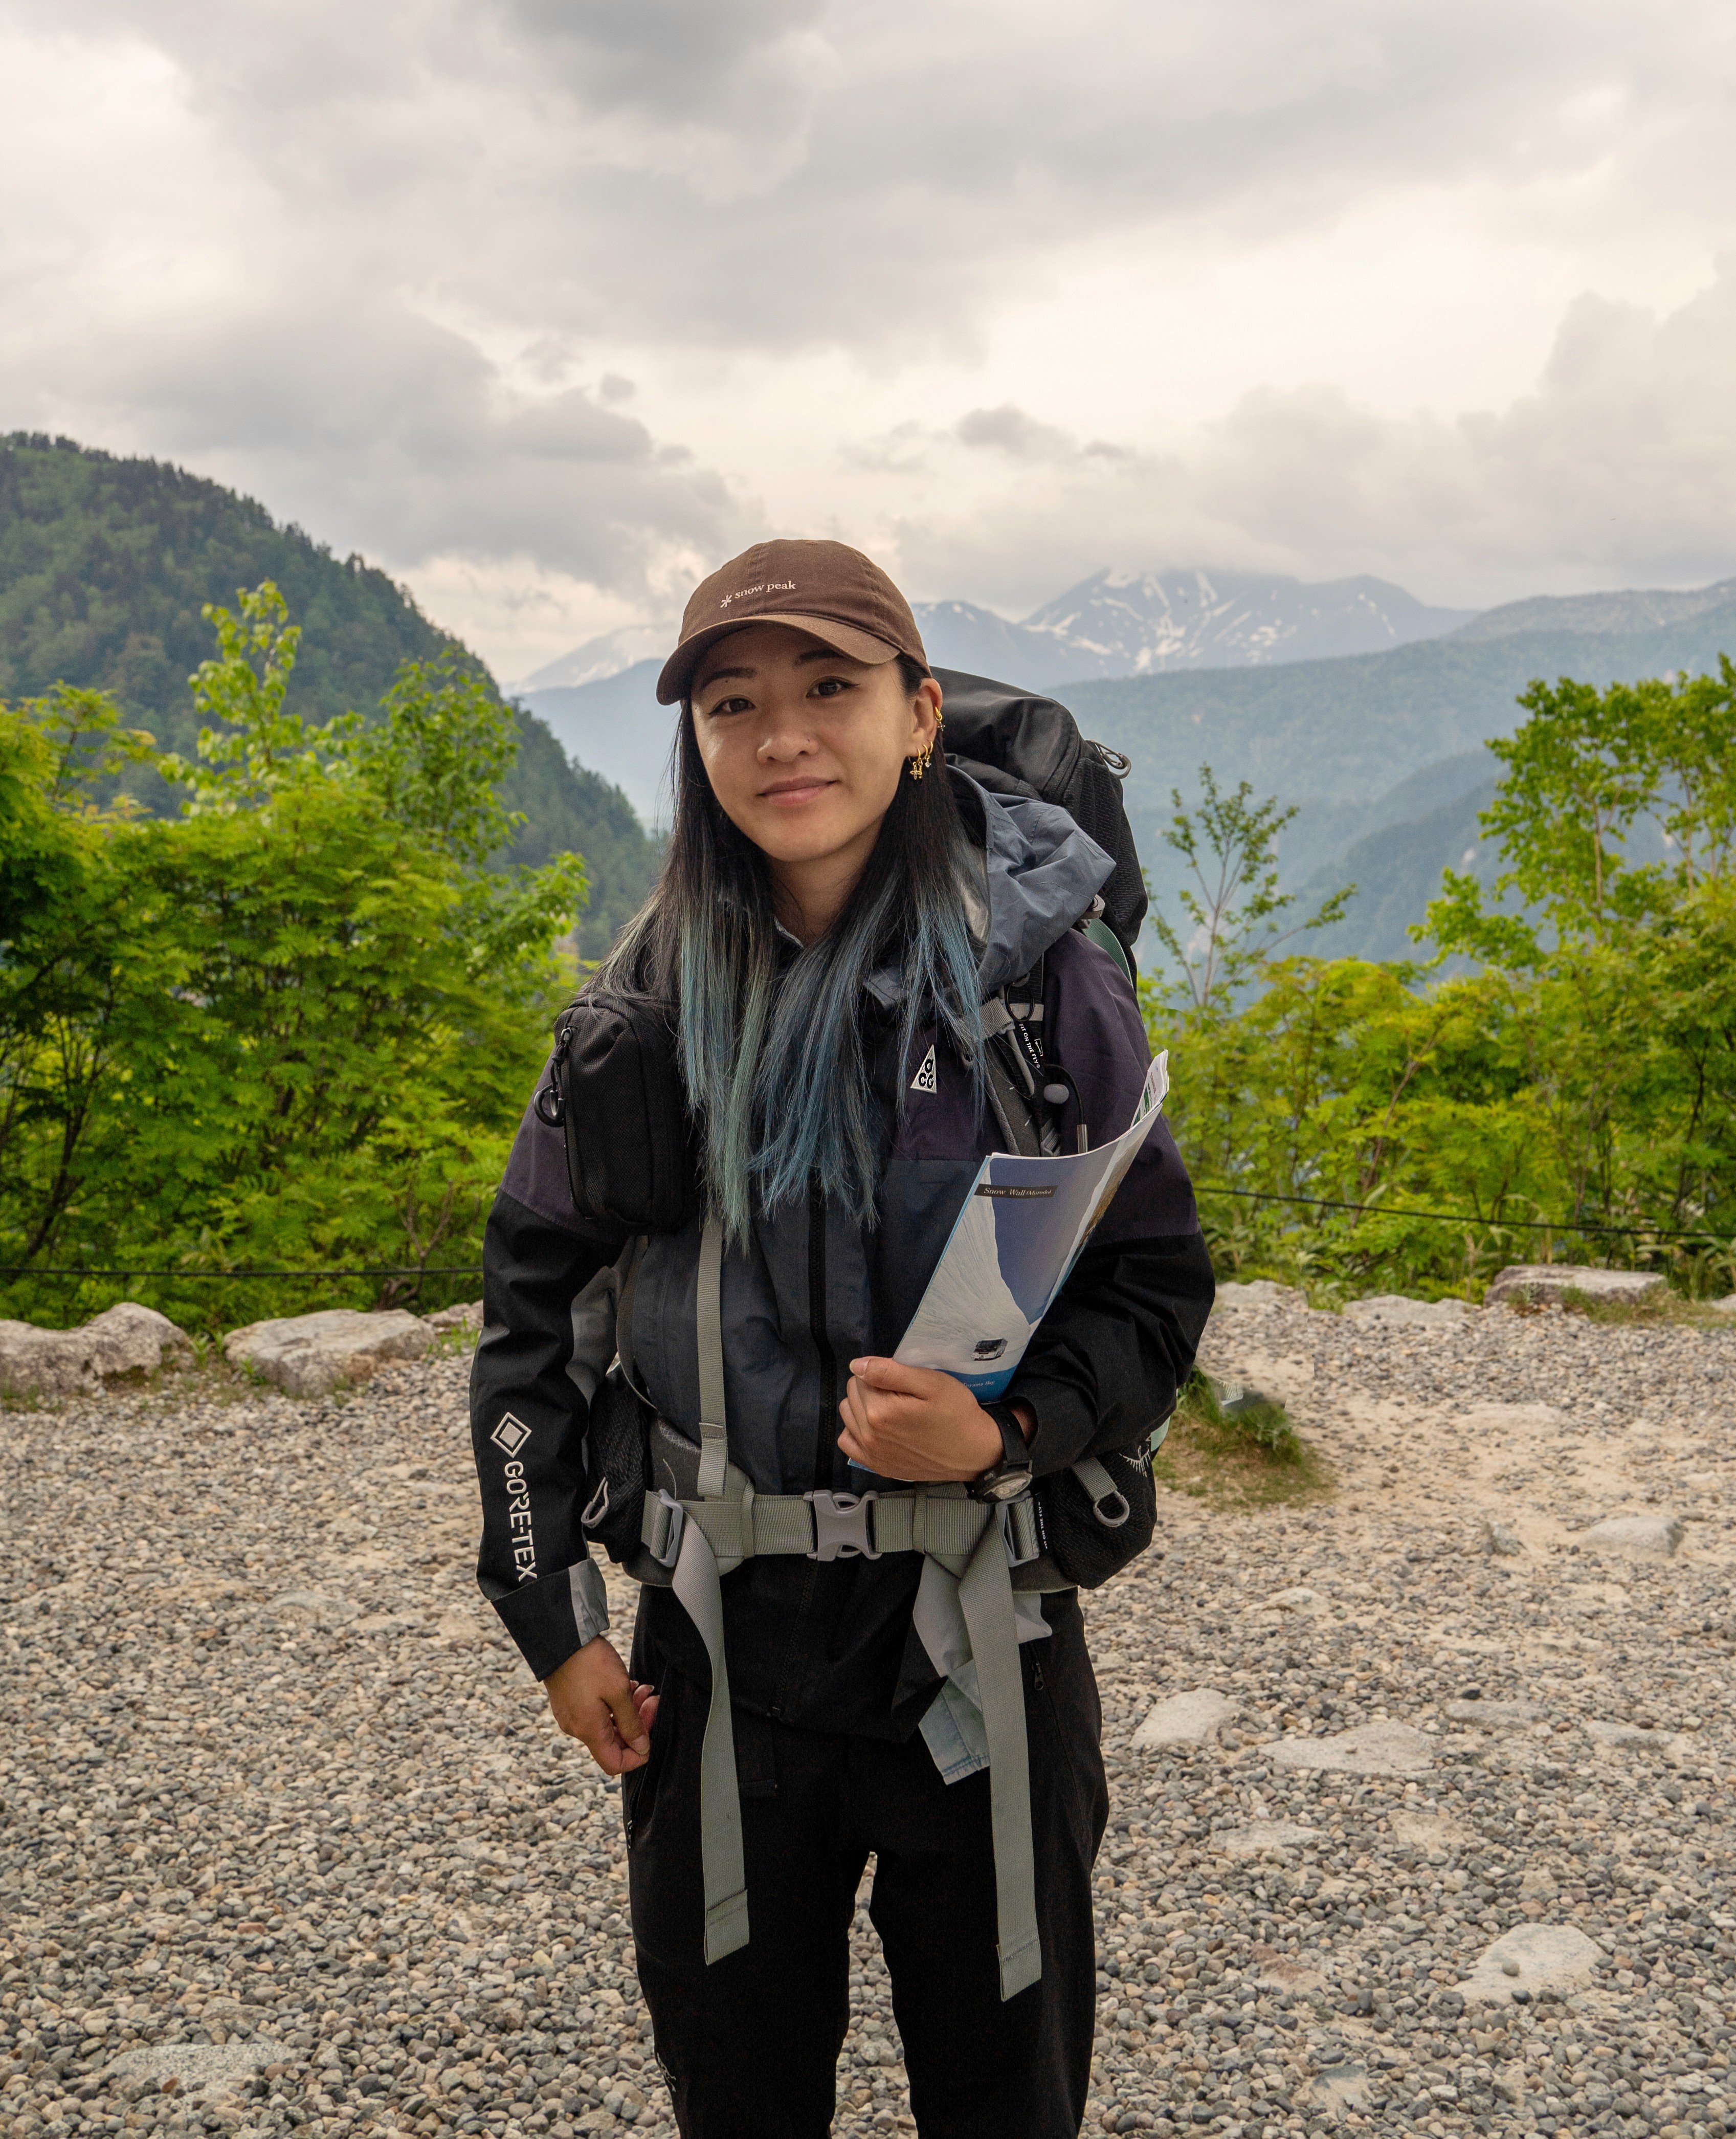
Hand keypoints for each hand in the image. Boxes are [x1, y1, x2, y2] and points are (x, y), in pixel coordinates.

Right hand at [544, 1636, 658, 1773]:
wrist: (561, 1638)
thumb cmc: (590, 1663)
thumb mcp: (619, 1691)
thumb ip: (632, 1723)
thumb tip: (641, 1747)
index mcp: (589, 1731)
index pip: (614, 1764)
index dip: (637, 1756)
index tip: (650, 1733)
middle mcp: (577, 1728)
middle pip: (614, 1742)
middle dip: (637, 1724)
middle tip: (651, 1700)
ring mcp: (572, 1715)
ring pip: (608, 1724)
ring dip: (628, 1709)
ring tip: (642, 1687)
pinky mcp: (570, 1702)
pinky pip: (596, 1712)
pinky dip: (614, 1703)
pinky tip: (625, 1684)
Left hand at [837, 1357, 1030, 1481]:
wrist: (974, 1451)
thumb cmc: (956, 1413)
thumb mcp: (930, 1383)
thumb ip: (890, 1372)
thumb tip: (857, 1365)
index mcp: (880, 1412)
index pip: (860, 1376)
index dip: (882, 1374)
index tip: (904, 1383)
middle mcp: (869, 1435)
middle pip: (853, 1394)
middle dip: (872, 1388)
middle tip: (901, 1395)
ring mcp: (871, 1454)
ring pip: (848, 1415)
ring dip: (863, 1407)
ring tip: (890, 1409)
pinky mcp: (877, 1466)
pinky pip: (848, 1442)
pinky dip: (857, 1430)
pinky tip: (877, 1427)